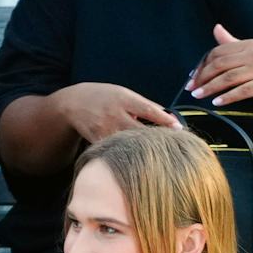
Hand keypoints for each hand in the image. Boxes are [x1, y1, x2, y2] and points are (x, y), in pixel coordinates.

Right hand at [52, 82, 182, 144]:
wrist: (74, 103)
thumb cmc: (104, 97)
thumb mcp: (123, 93)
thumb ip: (143, 104)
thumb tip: (166, 114)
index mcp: (124, 99)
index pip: (148, 110)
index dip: (164, 120)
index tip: (178, 127)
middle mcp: (115, 114)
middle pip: (140, 131)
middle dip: (155, 138)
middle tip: (170, 146)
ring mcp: (105, 129)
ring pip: (127, 143)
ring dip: (141, 149)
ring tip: (154, 155)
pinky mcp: (97, 141)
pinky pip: (114, 150)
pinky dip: (125, 154)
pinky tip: (134, 158)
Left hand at [188, 25, 252, 107]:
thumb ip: (235, 43)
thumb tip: (216, 29)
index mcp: (250, 44)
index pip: (219, 51)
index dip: (202, 64)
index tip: (192, 77)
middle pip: (220, 63)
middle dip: (202, 76)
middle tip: (191, 89)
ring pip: (228, 77)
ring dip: (210, 87)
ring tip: (198, 96)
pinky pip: (241, 91)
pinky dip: (227, 97)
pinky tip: (217, 103)